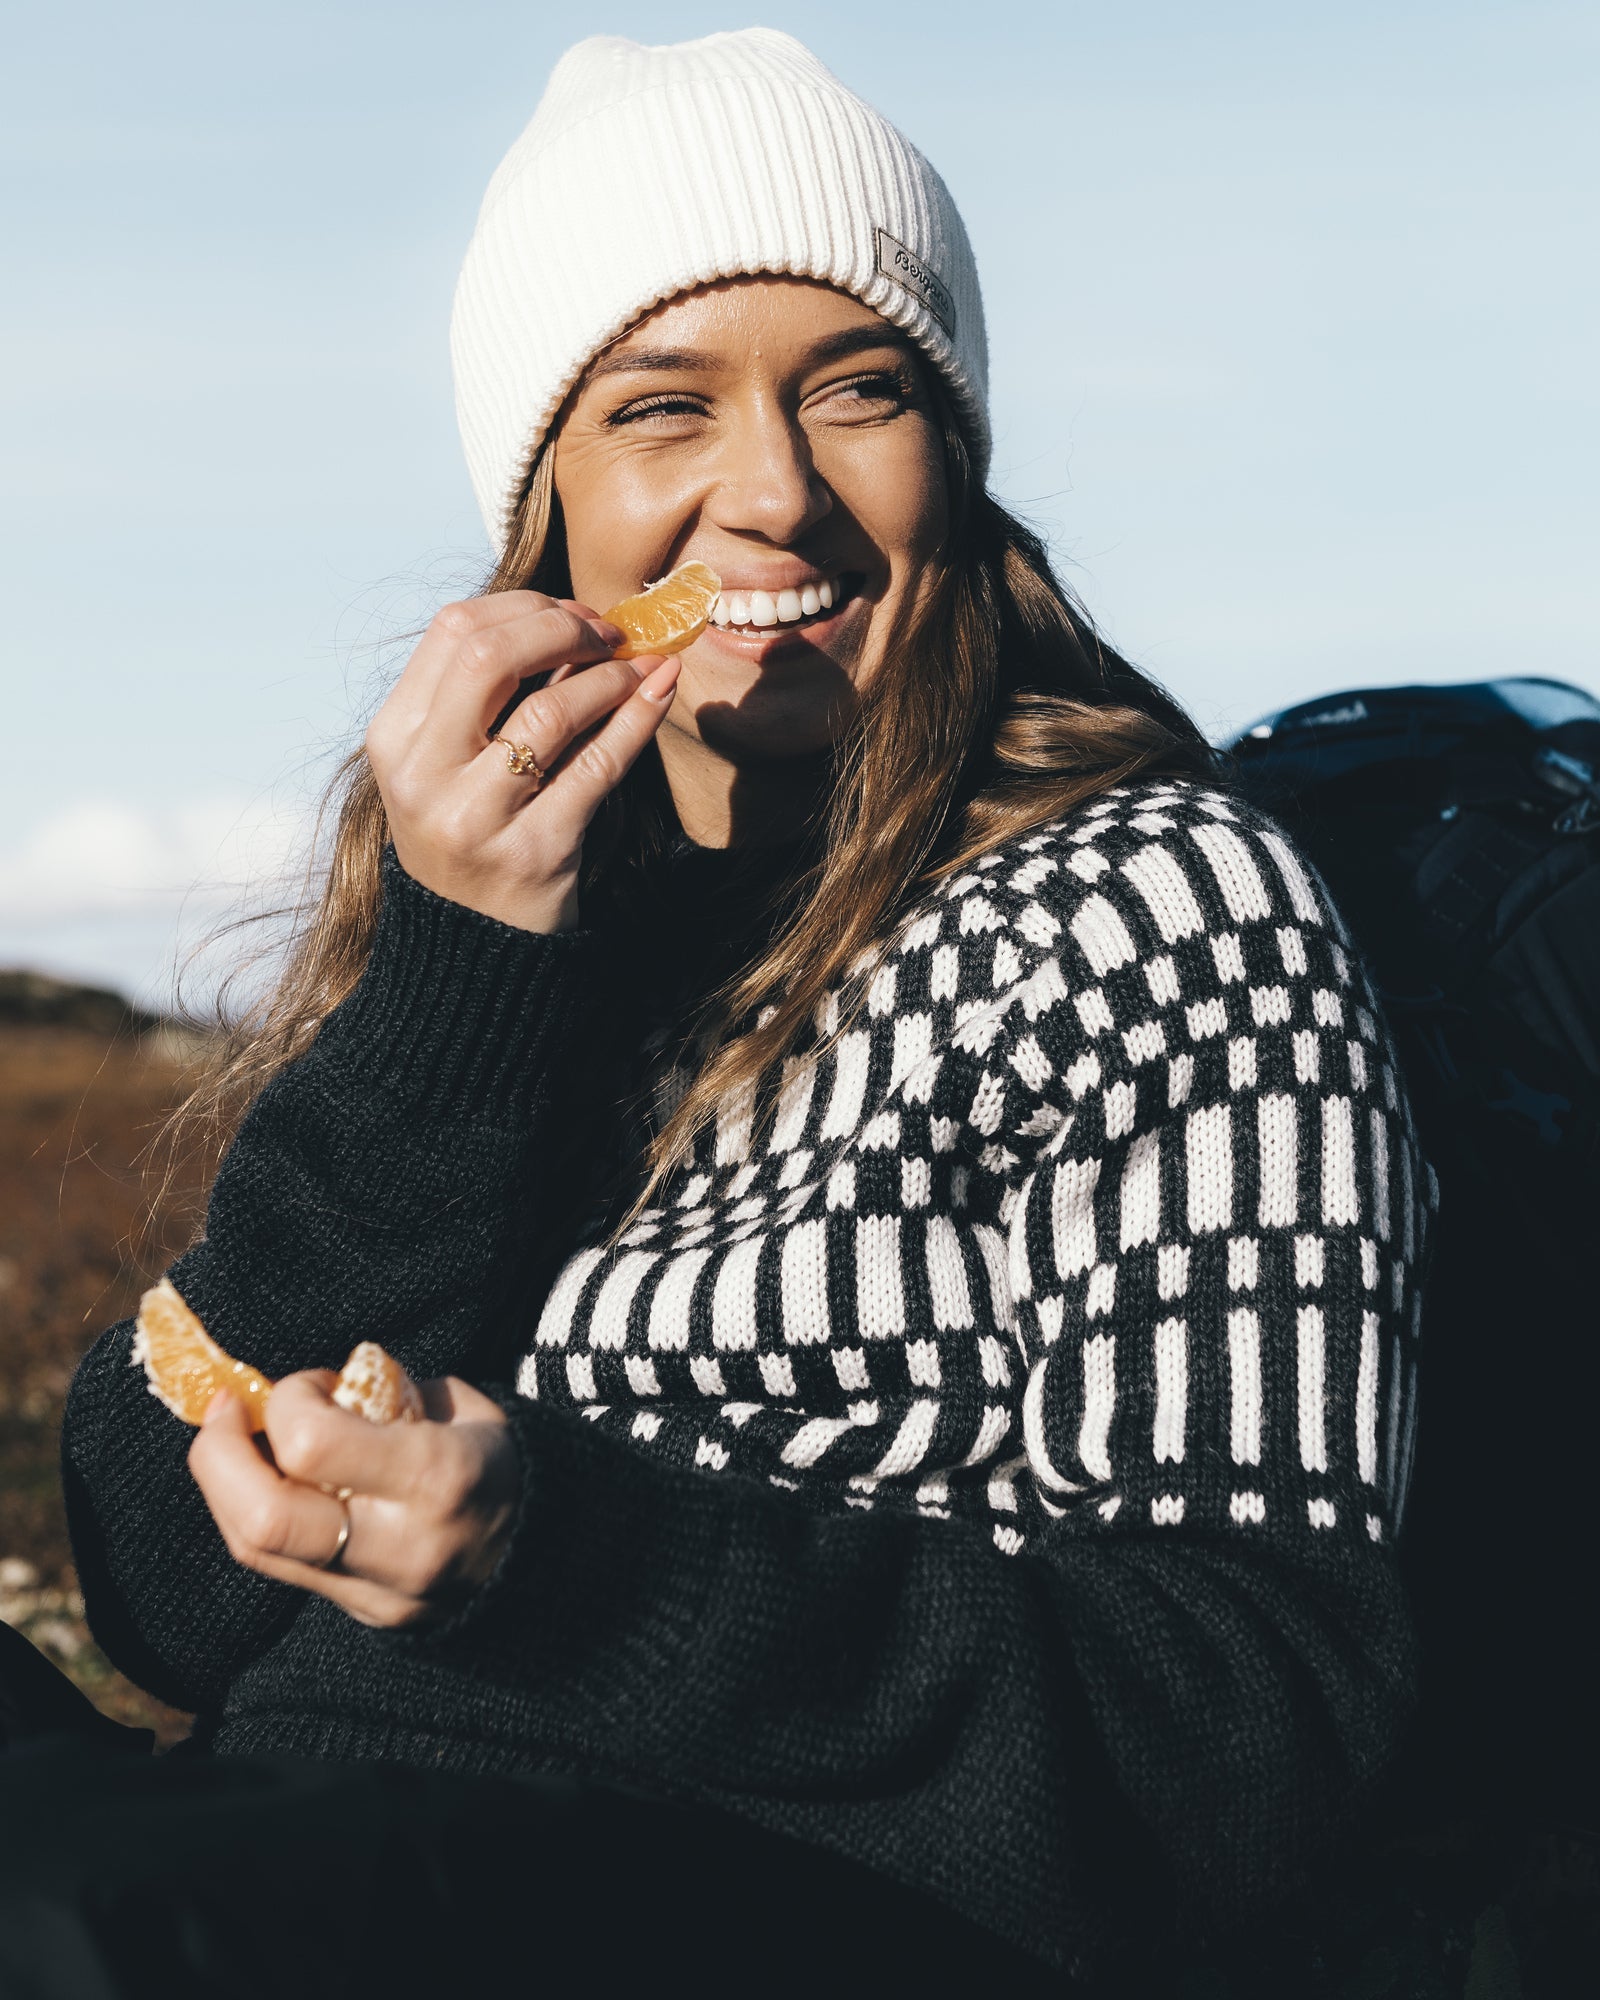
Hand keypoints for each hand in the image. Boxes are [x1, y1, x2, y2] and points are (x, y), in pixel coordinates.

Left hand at [188, 1373, 519, 1629]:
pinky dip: (255, 1512)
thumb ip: (385, 1395)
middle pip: (263, 1519)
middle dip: (218, 1454)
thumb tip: (317, 1389)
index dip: (288, 1400)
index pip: (312, 1445)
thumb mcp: (458, 1405)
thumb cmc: (493, 1456)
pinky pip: (279, 1565)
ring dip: (225, 1484)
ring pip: (256, 1550)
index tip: (308, 1382)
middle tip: (226, 1409)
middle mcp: (400, 1544)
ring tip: (235, 1440)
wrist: (541, 1551)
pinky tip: (269, 1478)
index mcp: (436, 1476)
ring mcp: (377, 1593)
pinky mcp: (361, 1615)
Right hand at [365, 589, 679, 932]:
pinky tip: (661, 690)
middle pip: (490, 654)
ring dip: (610, 675)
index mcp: (394, 739)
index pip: (453, 630)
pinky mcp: (534, 852)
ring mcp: (475, 818)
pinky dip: (638, 717)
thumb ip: (493, 696)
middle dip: (563, 627)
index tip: (573, 616)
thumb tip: (577, 618)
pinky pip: (598, 766)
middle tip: (610, 635)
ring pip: (549, 709)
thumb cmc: (472, 836)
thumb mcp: (452, 764)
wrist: (472, 951)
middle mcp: (423, 775)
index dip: (525, 608)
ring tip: (642, 665)